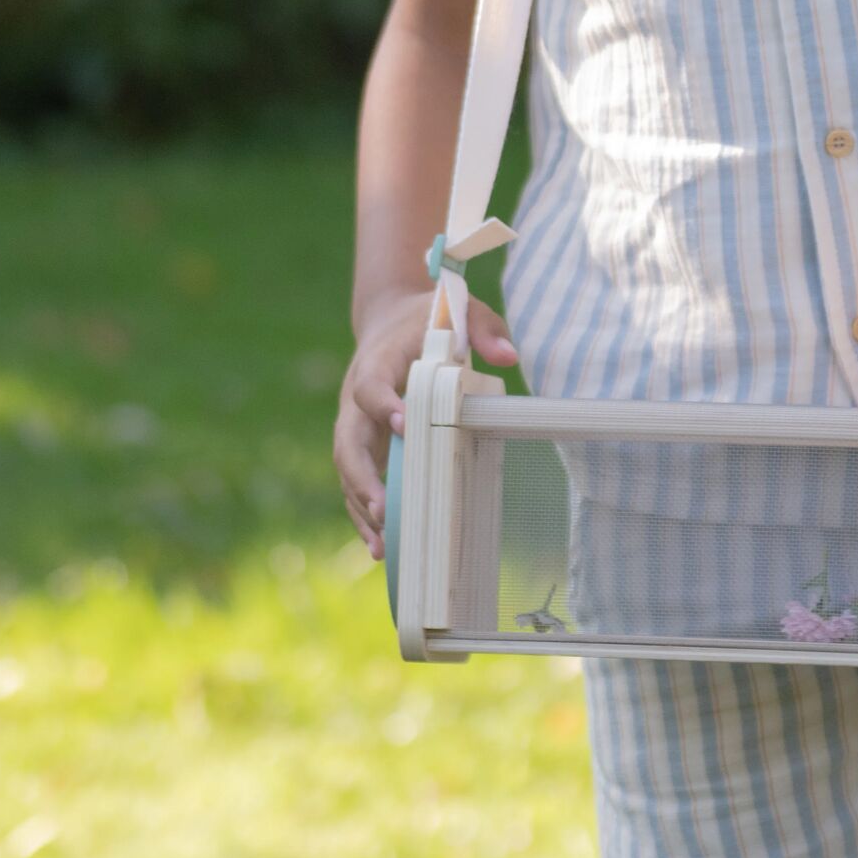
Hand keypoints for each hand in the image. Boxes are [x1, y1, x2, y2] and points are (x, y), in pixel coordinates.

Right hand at [333, 290, 518, 558]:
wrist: (390, 320)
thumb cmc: (430, 318)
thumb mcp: (460, 309)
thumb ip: (484, 327)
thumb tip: (510, 356)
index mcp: (378, 362)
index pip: (370, 385)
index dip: (382, 405)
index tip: (402, 425)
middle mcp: (356, 398)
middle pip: (347, 441)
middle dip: (362, 478)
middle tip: (383, 510)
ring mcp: (356, 425)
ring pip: (348, 470)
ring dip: (362, 508)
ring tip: (383, 547)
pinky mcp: (364, 445)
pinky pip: (358, 482)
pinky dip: (366, 514)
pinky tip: (384, 548)